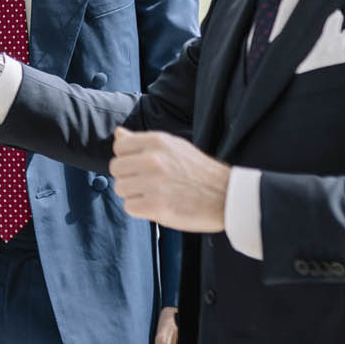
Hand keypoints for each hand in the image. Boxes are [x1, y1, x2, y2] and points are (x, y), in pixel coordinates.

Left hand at [109, 128, 229, 232]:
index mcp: (157, 142)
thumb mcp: (174, 147)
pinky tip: (158, 206)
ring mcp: (154, 183)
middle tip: (148, 184)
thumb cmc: (200, 172)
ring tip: (155, 194)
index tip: (139, 167)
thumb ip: (143, 141)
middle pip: (116, 169)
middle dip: (128, 177)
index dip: (127, 158)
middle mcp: (153, 160)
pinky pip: (129, 207)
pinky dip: (141, 210)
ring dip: (134, 195)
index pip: (119, 147)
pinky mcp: (156, 206)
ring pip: (121, 189)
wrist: (228, 197)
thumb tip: (118, 133)